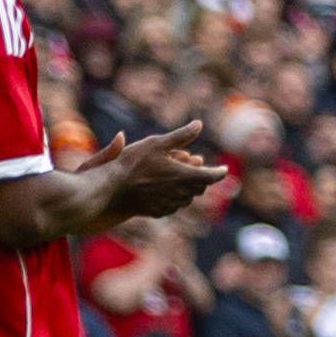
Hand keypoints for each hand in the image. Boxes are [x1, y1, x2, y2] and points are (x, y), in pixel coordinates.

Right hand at [96, 115, 229, 223]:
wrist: (111, 189)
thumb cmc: (133, 163)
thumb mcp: (157, 143)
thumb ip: (181, 136)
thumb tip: (199, 124)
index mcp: (184, 176)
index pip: (211, 176)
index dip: (220, 172)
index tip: (225, 169)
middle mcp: (180, 193)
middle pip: (199, 187)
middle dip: (201, 176)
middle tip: (197, 165)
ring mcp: (169, 205)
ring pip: (187, 197)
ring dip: (188, 187)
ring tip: (182, 175)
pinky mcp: (157, 212)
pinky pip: (174, 205)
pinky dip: (176, 196)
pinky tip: (167, 189)